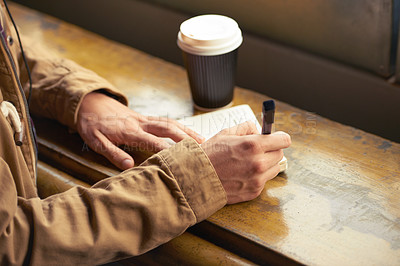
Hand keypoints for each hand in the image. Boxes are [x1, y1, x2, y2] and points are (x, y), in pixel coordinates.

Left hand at [77, 92, 204, 169]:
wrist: (90, 103)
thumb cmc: (92, 124)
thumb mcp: (96, 142)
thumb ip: (113, 153)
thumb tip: (129, 165)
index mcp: (129, 131)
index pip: (153, 141)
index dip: (168, 150)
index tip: (181, 160)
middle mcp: (141, 123)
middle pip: (168, 128)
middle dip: (186, 138)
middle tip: (202, 147)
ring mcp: (145, 119)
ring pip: (170, 123)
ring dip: (187, 131)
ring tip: (203, 140)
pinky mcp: (145, 117)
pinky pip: (166, 121)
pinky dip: (179, 127)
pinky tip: (188, 133)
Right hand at [201, 121, 290, 203]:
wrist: (195, 179)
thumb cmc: (208, 156)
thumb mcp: (225, 134)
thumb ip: (246, 128)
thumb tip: (257, 129)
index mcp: (253, 145)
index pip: (284, 140)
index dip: (279, 137)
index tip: (276, 138)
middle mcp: (258, 163)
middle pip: (279, 154)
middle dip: (270, 150)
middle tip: (257, 150)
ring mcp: (257, 179)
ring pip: (274, 168)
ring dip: (266, 164)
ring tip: (248, 163)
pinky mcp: (254, 192)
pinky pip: (264, 181)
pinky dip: (257, 176)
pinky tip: (242, 173)